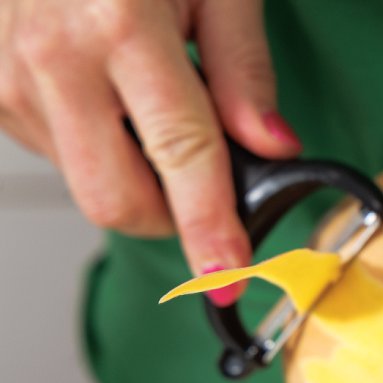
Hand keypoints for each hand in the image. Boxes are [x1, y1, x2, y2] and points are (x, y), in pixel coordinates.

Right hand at [0, 0, 299, 281]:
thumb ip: (245, 70)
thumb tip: (272, 147)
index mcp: (119, 26)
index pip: (182, 158)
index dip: (210, 226)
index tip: (228, 273)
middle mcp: (50, 56)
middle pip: (116, 200)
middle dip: (171, 214)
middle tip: (205, 181)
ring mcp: (3, 74)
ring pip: (84, 181)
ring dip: (131, 169)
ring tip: (145, 95)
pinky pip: (51, 150)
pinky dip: (92, 140)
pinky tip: (102, 86)